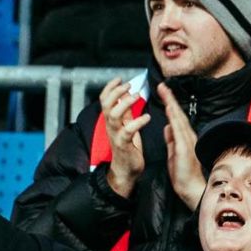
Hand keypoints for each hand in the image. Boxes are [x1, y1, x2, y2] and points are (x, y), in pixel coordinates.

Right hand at [99, 78, 150, 198]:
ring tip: (136, 96)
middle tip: (128, 85)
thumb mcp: (125, 125)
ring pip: (113, 115)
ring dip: (124, 103)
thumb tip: (125, 94)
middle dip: (115, 92)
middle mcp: (111, 126)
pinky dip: (137, 122)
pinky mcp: (123, 144)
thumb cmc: (127, 148)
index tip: (119, 79)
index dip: (110, 88)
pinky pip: (127, 131)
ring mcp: (116, 135)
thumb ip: (125, 111)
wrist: (125, 171)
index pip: (105, 100)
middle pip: (106, 105)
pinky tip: (146, 117)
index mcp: (111, 120)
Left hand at [157, 83, 205, 204]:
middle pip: (178, 114)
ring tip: (164, 91)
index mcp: (184, 138)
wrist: (192, 189)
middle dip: (170, 99)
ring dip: (171, 104)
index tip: (163, 92)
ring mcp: (187, 141)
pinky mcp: (184, 147)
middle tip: (162, 85)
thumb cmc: (184, 175)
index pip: (176, 118)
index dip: (169, 104)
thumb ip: (171, 139)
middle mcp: (188, 136)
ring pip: (178, 118)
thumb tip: (167, 127)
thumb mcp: (174, 153)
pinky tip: (169, 110)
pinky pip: (178, 129)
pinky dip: (173, 118)